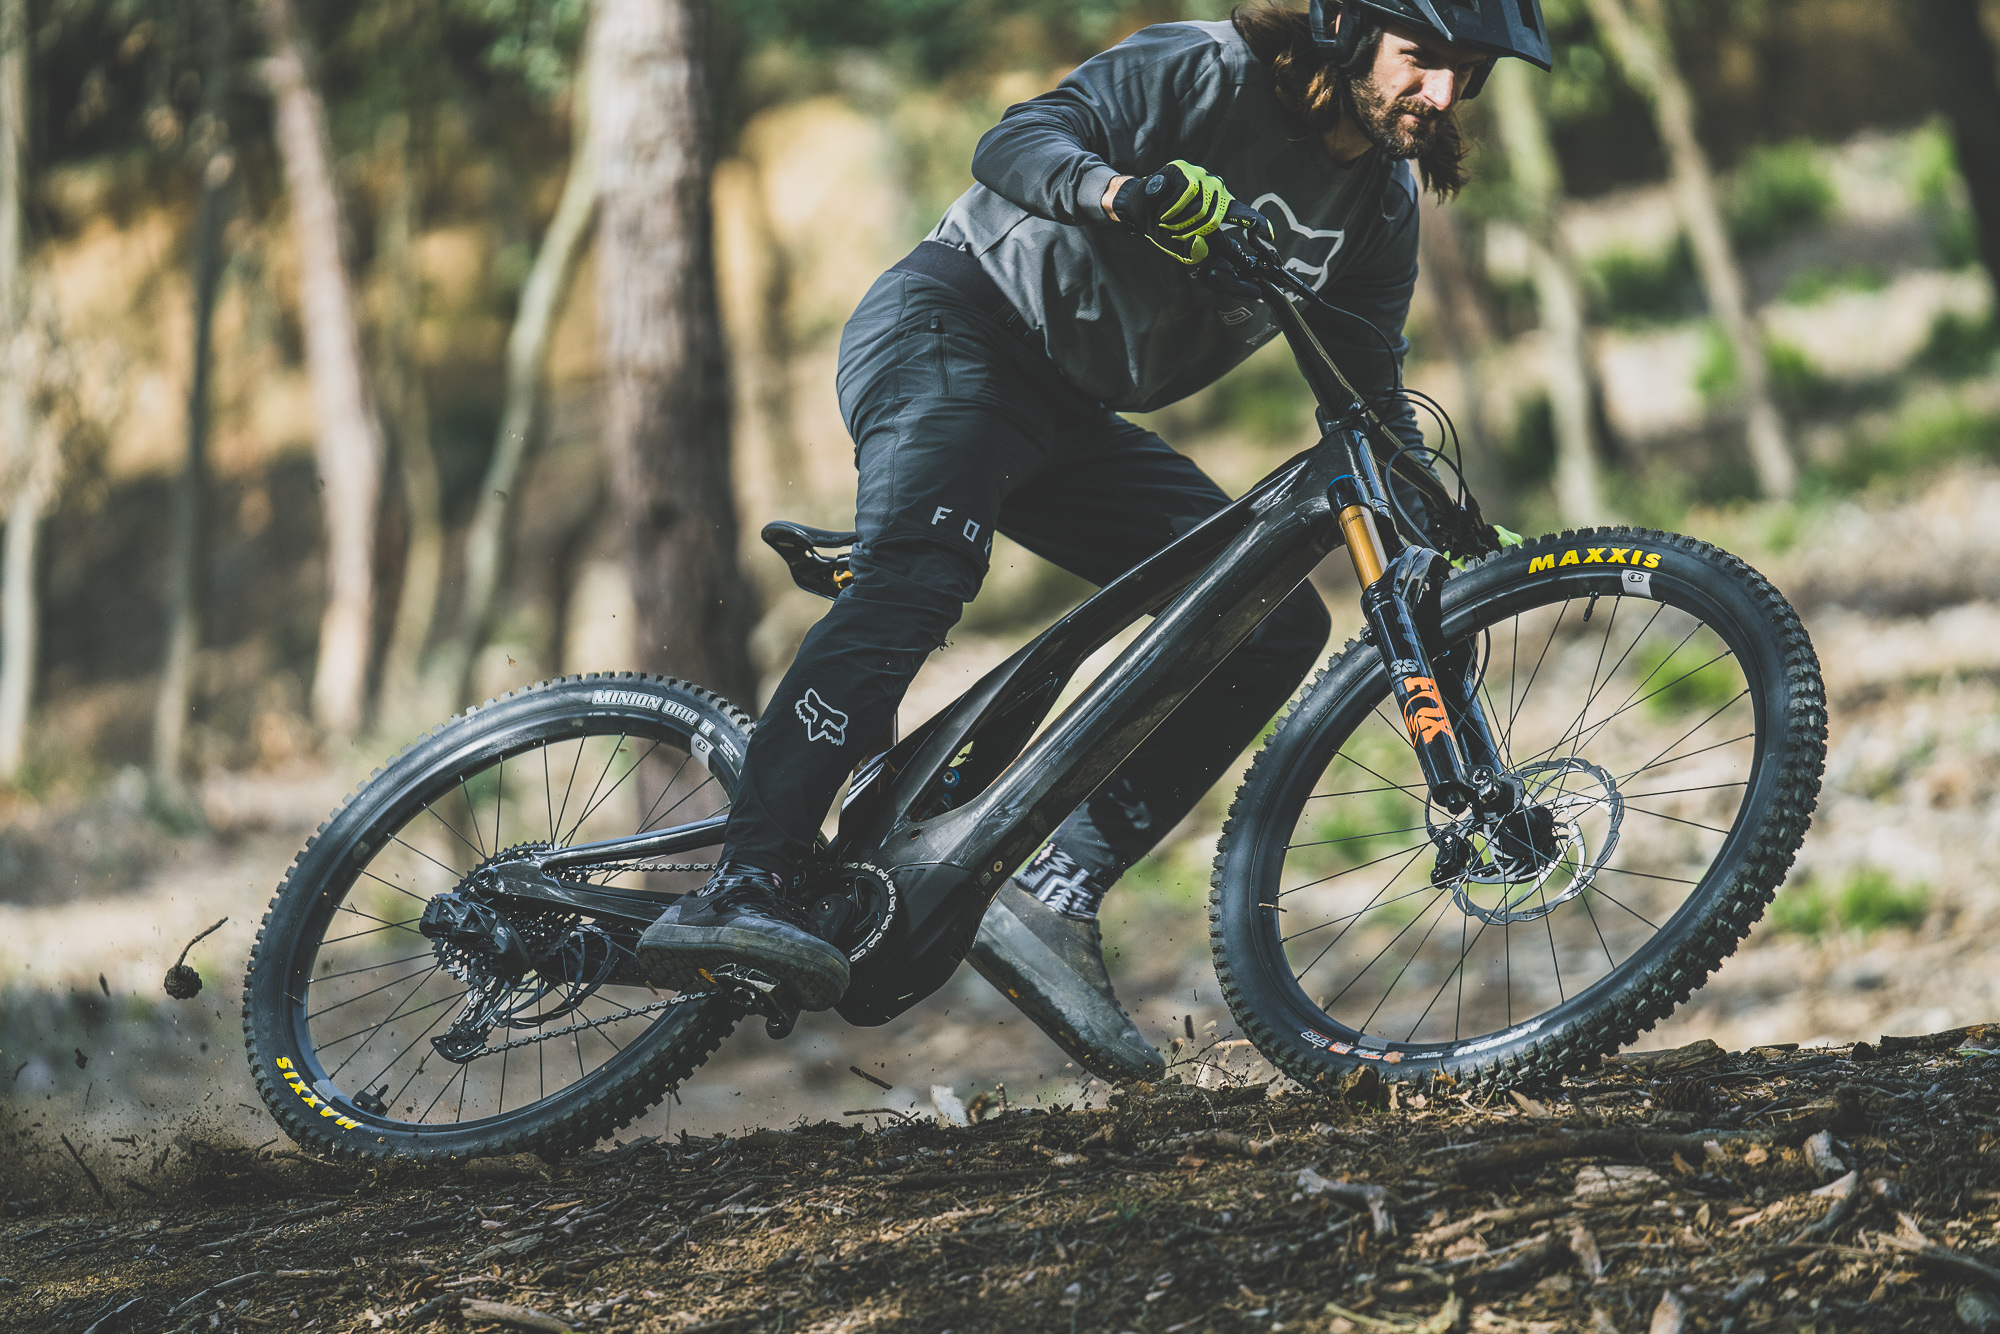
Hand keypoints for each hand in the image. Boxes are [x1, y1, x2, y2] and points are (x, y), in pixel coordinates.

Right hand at [1114, 160, 1260, 265]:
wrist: (1138, 205)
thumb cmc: (1162, 222)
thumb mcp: (1179, 243)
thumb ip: (1193, 251)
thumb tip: (1202, 248)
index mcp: (1218, 206)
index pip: (1242, 212)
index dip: (1256, 223)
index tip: (1269, 235)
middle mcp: (1214, 189)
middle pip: (1216, 218)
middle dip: (1193, 232)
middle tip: (1176, 235)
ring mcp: (1201, 176)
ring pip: (1201, 208)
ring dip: (1180, 223)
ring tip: (1168, 222)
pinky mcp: (1184, 169)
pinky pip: (1186, 195)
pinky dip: (1173, 209)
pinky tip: (1164, 211)